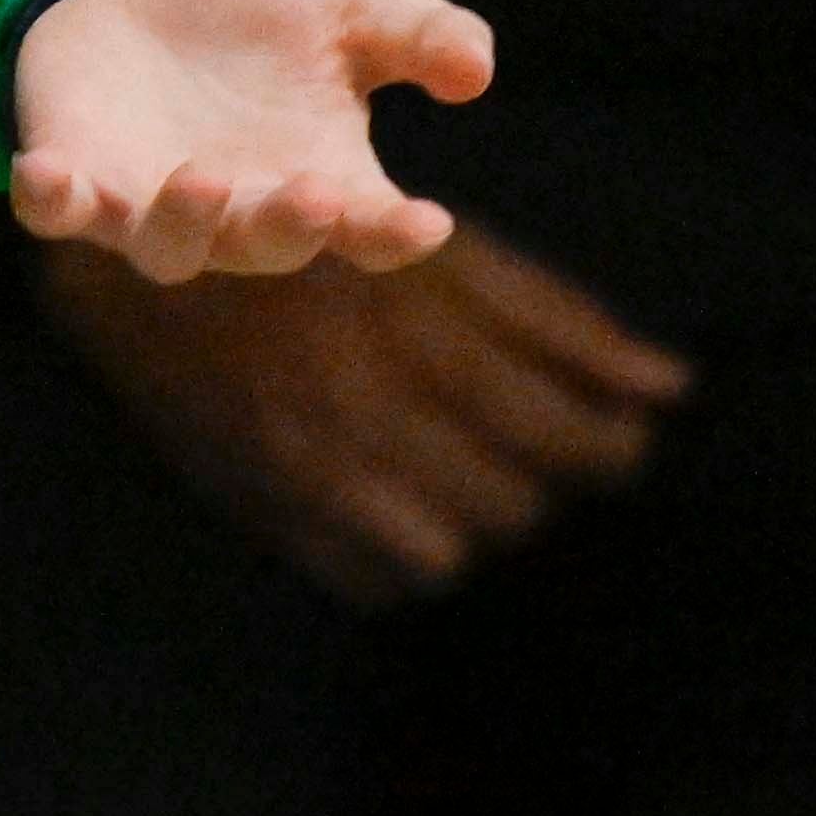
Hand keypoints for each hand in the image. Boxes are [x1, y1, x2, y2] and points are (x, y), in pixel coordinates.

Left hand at [6, 0, 495, 276]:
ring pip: (168, 249)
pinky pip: (56, 212)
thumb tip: (475, 70)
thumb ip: (417, 34)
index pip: (369, 229)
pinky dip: (50, 202)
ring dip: (185, 223)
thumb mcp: (350, 2)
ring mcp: (149, 202)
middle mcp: (241, 209)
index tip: (425, 222)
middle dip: (291, 226)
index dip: (395, 234)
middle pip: (269, 245)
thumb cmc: (262, 13)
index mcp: (322, 180)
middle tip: (314, 194)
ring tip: (201, 180)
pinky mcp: (74, 177)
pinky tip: (46, 177)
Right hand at [37, 219, 691, 604]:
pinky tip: (407, 508)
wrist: (142, 250)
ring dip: (479, 517)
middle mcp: (369, 407)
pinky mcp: (265, 502)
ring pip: (453, 549)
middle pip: (516, 504)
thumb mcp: (444, 251)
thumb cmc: (318, 235)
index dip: (613, 448)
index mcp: (424, 333)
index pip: (568, 436)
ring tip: (472, 473)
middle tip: (542, 454)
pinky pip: (376, 581)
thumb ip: (557, 320)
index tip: (622, 435)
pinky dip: (408, 557)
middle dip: (547, 485)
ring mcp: (311, 465)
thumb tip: (673, 390)